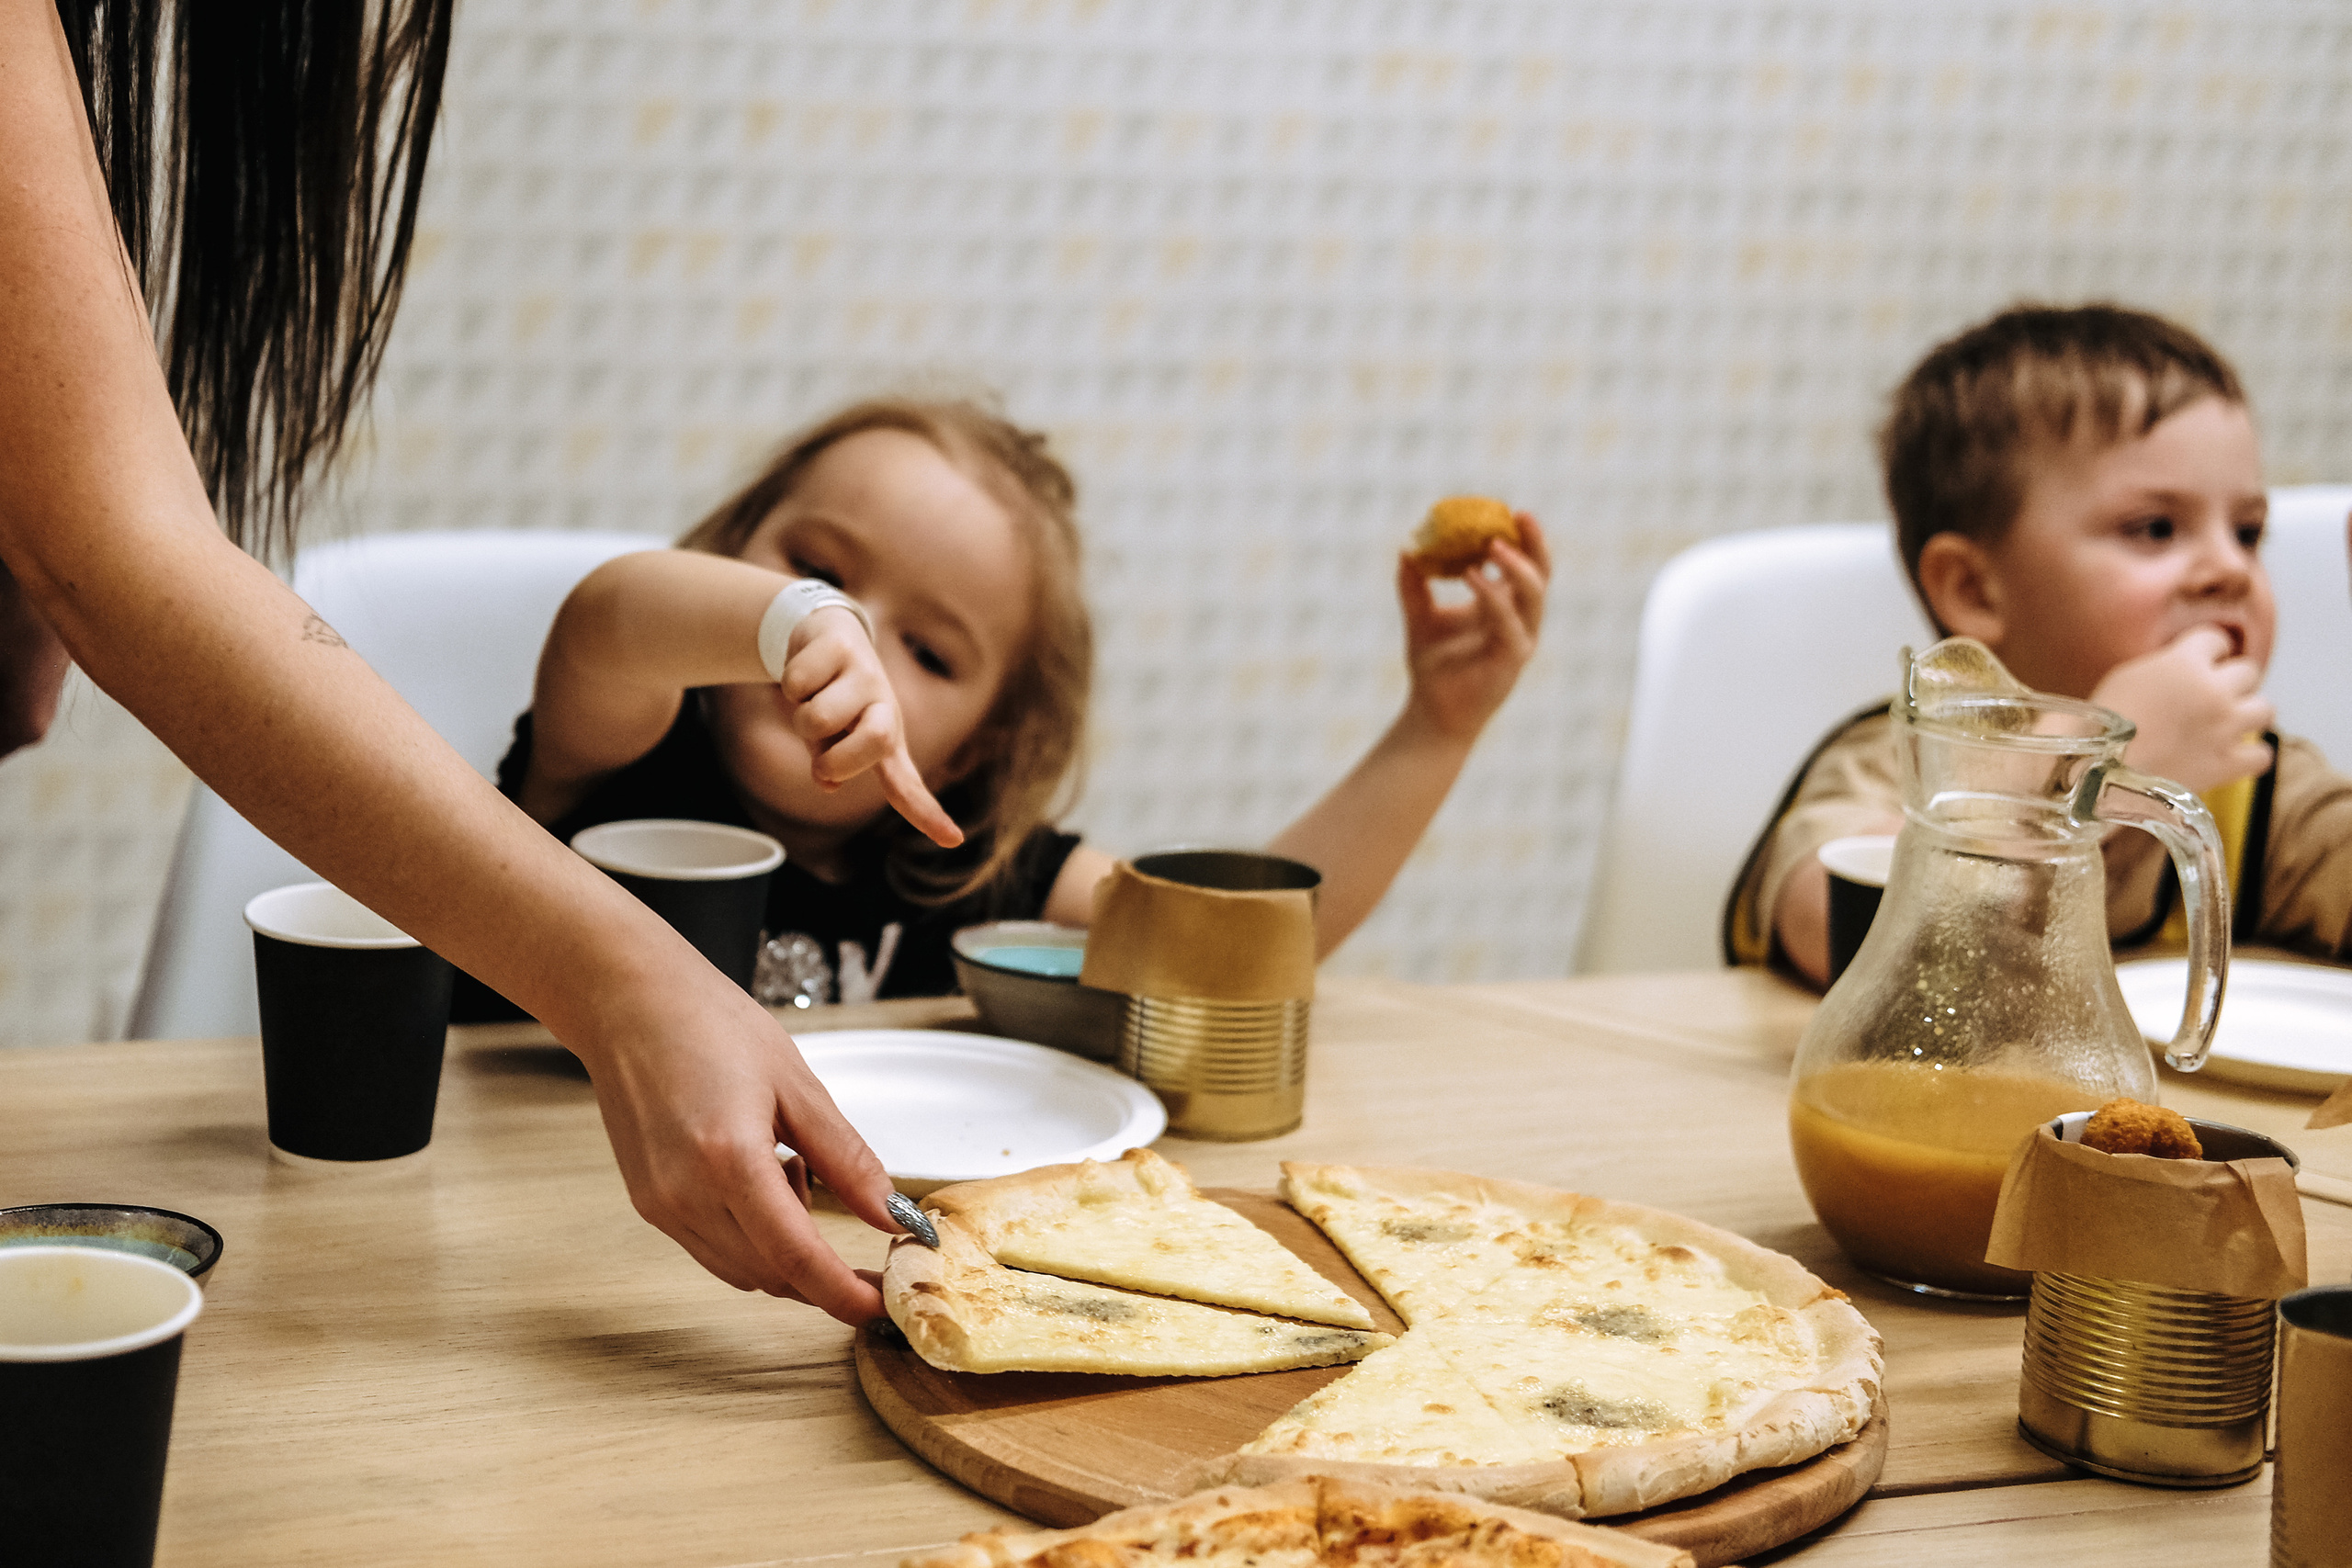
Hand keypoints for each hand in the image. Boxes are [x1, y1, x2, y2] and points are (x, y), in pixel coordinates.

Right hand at [572, 957, 902, 1322]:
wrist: (628, 1002)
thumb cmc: (709, 1023)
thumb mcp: (798, 1086)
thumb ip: (848, 1160)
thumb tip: (892, 1214)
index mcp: (728, 1159)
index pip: (797, 1258)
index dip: (844, 1293)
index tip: (881, 1305)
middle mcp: (685, 1194)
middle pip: (771, 1275)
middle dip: (826, 1273)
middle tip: (869, 1238)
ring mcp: (660, 1204)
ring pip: (742, 1270)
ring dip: (787, 1251)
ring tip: (798, 1173)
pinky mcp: (649, 1204)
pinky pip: (714, 1249)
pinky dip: (753, 1237)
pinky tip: (762, 1179)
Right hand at [778, 605, 961, 846]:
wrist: (822, 633)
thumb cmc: (830, 697)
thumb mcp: (831, 739)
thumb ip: (829, 764)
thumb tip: (827, 784)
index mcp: (887, 740)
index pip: (907, 784)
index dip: (927, 813)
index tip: (954, 840)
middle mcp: (885, 708)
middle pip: (875, 743)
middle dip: (835, 758)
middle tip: (819, 755)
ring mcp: (867, 675)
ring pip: (817, 719)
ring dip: (799, 718)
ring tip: (809, 701)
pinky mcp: (843, 646)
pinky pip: (797, 683)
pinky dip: (789, 684)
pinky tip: (805, 671)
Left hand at [1397, 515, 1551, 740]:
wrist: (1430, 713)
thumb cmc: (1432, 667)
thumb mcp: (1420, 616)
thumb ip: (1414, 585)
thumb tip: (1407, 548)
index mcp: (1505, 607)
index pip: (1525, 565)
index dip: (1523, 538)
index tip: (1508, 509)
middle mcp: (1520, 621)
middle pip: (1541, 574)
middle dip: (1535, 543)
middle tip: (1519, 515)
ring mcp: (1520, 641)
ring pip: (1533, 596)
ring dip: (1517, 567)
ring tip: (1493, 545)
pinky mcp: (1512, 661)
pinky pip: (1509, 622)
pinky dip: (1493, 596)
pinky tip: (1471, 576)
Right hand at [2091, 624, 2272, 793]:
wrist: (2096, 772)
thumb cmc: (2099, 722)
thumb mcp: (2125, 676)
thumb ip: (2163, 667)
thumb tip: (2181, 670)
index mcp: (2184, 662)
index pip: (2216, 639)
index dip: (2207, 651)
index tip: (2197, 663)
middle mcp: (2213, 690)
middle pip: (2248, 671)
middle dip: (2231, 681)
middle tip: (2209, 696)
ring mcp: (2225, 728)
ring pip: (2265, 708)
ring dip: (2247, 713)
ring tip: (2226, 723)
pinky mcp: (2227, 764)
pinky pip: (2262, 754)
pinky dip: (2251, 754)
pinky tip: (2232, 754)